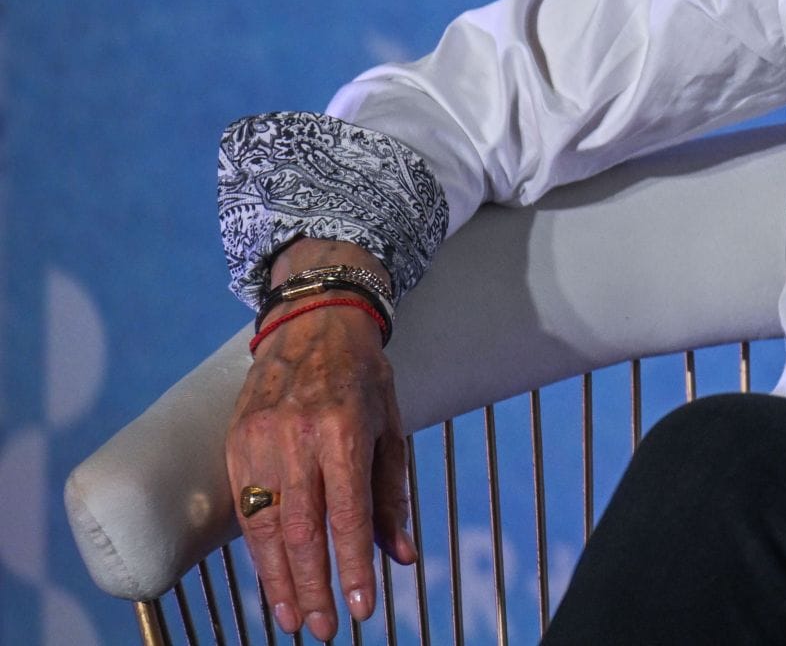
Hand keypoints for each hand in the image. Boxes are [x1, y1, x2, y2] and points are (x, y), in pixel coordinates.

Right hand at [225, 304, 414, 640]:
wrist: (313, 321)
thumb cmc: (362, 376)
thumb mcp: (391, 427)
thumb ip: (392, 494)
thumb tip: (400, 556)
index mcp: (343, 431)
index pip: (348, 516)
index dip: (353, 568)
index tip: (362, 608)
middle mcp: (297, 438)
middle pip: (302, 531)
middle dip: (314, 587)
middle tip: (326, 628)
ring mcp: (259, 440)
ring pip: (266, 528)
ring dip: (280, 581)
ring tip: (295, 618)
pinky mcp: (234, 442)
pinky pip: (245, 509)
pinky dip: (258, 551)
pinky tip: (272, 578)